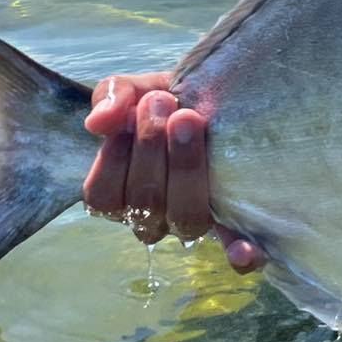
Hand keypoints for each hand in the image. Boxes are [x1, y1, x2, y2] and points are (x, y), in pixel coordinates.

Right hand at [81, 71, 262, 272]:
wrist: (219, 90)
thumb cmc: (170, 99)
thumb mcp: (138, 89)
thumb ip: (112, 97)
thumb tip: (97, 123)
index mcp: (122, 193)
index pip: (103, 197)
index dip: (115, 158)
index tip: (132, 111)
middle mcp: (155, 216)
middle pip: (145, 205)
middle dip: (151, 148)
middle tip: (163, 103)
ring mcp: (195, 221)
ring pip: (184, 219)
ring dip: (185, 169)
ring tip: (189, 119)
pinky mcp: (236, 223)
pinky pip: (234, 251)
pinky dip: (238, 252)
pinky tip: (243, 250)